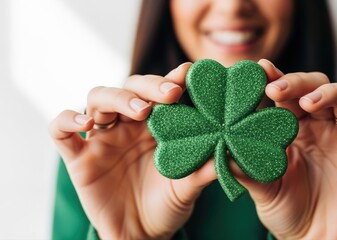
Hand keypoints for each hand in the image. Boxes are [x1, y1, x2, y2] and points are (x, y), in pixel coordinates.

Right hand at [49, 63, 216, 238]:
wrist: (141, 235)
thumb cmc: (167, 205)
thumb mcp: (189, 187)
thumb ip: (205, 168)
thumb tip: (231, 150)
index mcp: (156, 126)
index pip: (161, 93)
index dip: (172, 80)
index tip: (189, 74)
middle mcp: (128, 126)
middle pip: (130, 88)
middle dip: (148, 86)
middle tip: (170, 93)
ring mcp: (102, 139)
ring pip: (98, 98)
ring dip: (118, 98)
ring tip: (140, 110)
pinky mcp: (78, 158)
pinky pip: (60, 130)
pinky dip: (67, 119)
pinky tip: (85, 124)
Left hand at [237, 59, 336, 238]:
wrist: (309, 238)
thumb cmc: (283, 209)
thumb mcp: (260, 188)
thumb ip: (245, 169)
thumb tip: (222, 149)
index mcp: (292, 127)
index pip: (286, 95)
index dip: (276, 79)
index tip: (260, 69)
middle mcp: (320, 126)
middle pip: (317, 86)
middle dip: (299, 83)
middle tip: (276, 89)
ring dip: (332, 92)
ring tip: (311, 102)